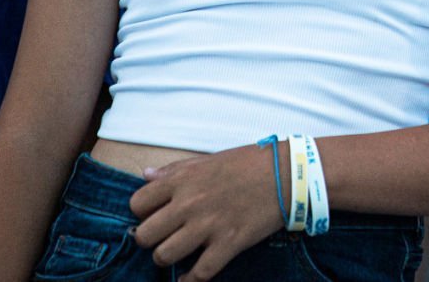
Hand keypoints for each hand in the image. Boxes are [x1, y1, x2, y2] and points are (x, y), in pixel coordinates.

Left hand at [130, 144, 284, 280]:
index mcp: (184, 179)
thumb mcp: (209, 159)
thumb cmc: (251, 162)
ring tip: (179, 253)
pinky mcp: (229, 243)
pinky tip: (190, 278)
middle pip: (145, 236)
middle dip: (151, 240)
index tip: (154, 215)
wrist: (290, 173)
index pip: (137, 203)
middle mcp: (190, 203)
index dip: (143, 213)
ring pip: (164, 256)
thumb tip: (146, 174)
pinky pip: (199, 273)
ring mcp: (209, 225)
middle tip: (165, 236)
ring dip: (168, 258)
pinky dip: (191, 280)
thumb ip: (176, 169)